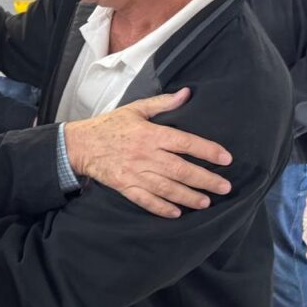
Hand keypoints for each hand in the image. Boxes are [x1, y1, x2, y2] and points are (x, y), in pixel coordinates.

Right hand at [63, 88, 232, 218]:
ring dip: (189, 196)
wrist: (80, 144)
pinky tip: (176, 213)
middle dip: (206, 179)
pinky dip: (161, 208)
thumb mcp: (136, 109)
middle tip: (225, 187)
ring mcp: (134, 173)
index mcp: (150, 134)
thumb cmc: (110, 125)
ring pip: (167, 188)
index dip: (207, 150)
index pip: (185, 142)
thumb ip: (163, 103)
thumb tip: (187, 93)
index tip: (226, 158)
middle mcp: (145, 155)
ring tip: (207, 202)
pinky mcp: (124, 186)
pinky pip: (145, 200)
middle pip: (181, 170)